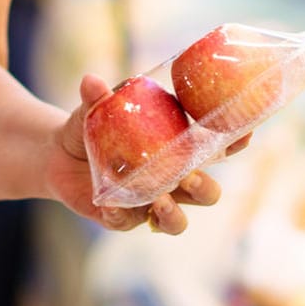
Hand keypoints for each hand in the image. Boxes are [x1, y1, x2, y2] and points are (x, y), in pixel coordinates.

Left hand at [45, 74, 223, 234]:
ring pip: (177, 221)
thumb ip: (98, 97)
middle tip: (190, 176)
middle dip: (205, 187)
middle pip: (207, 193)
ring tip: (160, 202)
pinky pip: (128, 224)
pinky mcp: (123, 218)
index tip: (244, 131)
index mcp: (178, 148)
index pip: (216, 148)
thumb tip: (91, 81)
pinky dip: (122, 217)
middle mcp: (172, 180)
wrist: (60, 153)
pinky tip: (111, 206)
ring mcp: (150, 202)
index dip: (235, 142)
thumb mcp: (95, 109)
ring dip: (174, 215)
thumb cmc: (92, 125)